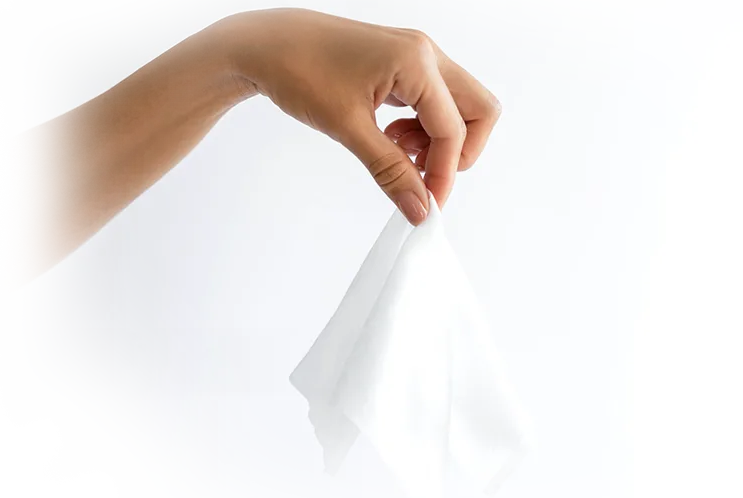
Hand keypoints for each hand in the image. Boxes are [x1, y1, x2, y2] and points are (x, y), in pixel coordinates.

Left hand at [213, 8, 501, 224]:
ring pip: (458, 107)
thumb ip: (390, 170)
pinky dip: (422, 128)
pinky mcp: (403, 64)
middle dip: (458, 152)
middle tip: (423, 175)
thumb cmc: (298, 70)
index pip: (453, 130)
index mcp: (417, 62)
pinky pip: (434, 101)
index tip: (426, 205)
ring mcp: (416, 56)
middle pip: (477, 111)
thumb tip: (419, 207)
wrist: (265, 45)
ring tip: (398, 154)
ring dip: (438, 141)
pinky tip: (391, 138)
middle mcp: (425, 53)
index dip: (443, 174)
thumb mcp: (348, 128)